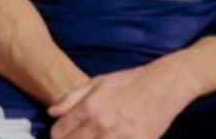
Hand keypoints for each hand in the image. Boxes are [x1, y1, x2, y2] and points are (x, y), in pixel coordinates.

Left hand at [48, 50, 197, 138]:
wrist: (163, 86)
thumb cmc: (130, 81)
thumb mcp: (99, 82)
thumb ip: (72, 97)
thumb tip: (52, 112)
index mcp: (91, 107)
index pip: (58, 133)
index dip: (58, 133)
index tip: (64, 132)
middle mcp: (102, 125)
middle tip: (77, 136)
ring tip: (94, 136)